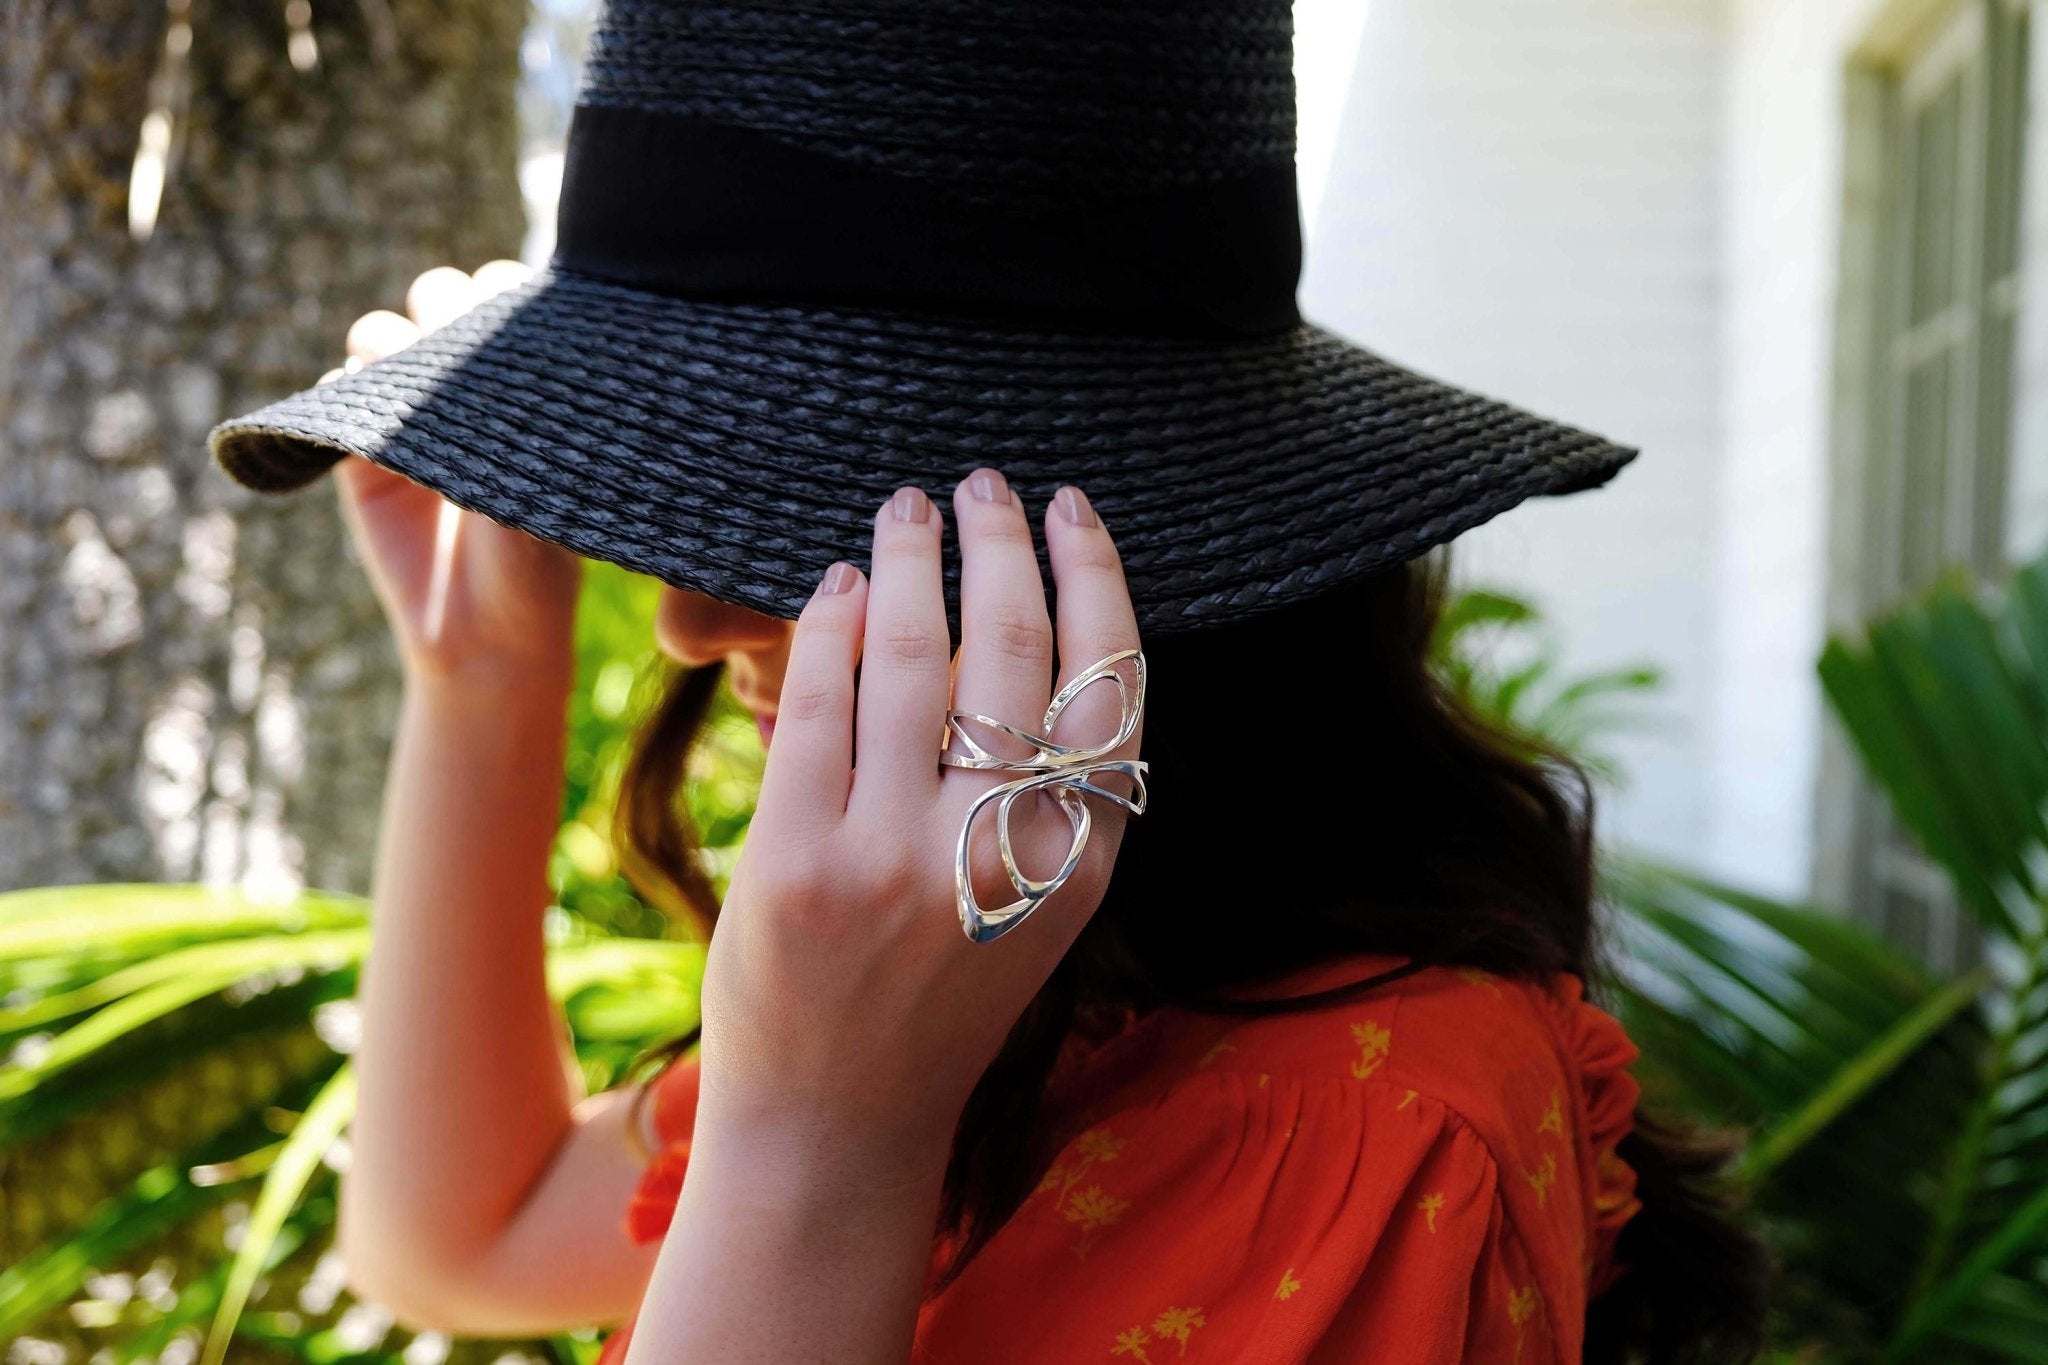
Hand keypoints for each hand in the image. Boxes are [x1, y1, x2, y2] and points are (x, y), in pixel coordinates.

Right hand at [328, 262, 581, 690]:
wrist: (487, 633)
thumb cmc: (536, 557)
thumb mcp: (538, 478)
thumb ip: (511, 409)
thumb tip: (479, 340)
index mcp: (524, 382)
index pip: (507, 297)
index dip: (502, 292)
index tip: (508, 314)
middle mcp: (467, 385)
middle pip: (440, 295)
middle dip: (444, 305)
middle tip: (454, 340)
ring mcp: (410, 413)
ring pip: (380, 333)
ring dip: (391, 342)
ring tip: (408, 381)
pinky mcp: (358, 447)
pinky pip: (335, 389)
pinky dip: (347, 393)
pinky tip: (376, 430)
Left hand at [689, 470, 1140, 1183]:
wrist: (837, 1125)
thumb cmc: (938, 1001)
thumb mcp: (1033, 906)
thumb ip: (1048, 790)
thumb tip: (1019, 618)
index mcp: (1080, 865)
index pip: (1112, 680)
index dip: (1096, 573)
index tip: (1073, 507)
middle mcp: (1002, 855)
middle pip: (1019, 646)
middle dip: (1004, 540)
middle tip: (984, 481)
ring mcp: (896, 861)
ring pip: (918, 656)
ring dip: (916, 557)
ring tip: (908, 508)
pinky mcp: (799, 863)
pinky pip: (819, 703)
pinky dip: (832, 625)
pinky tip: (841, 587)